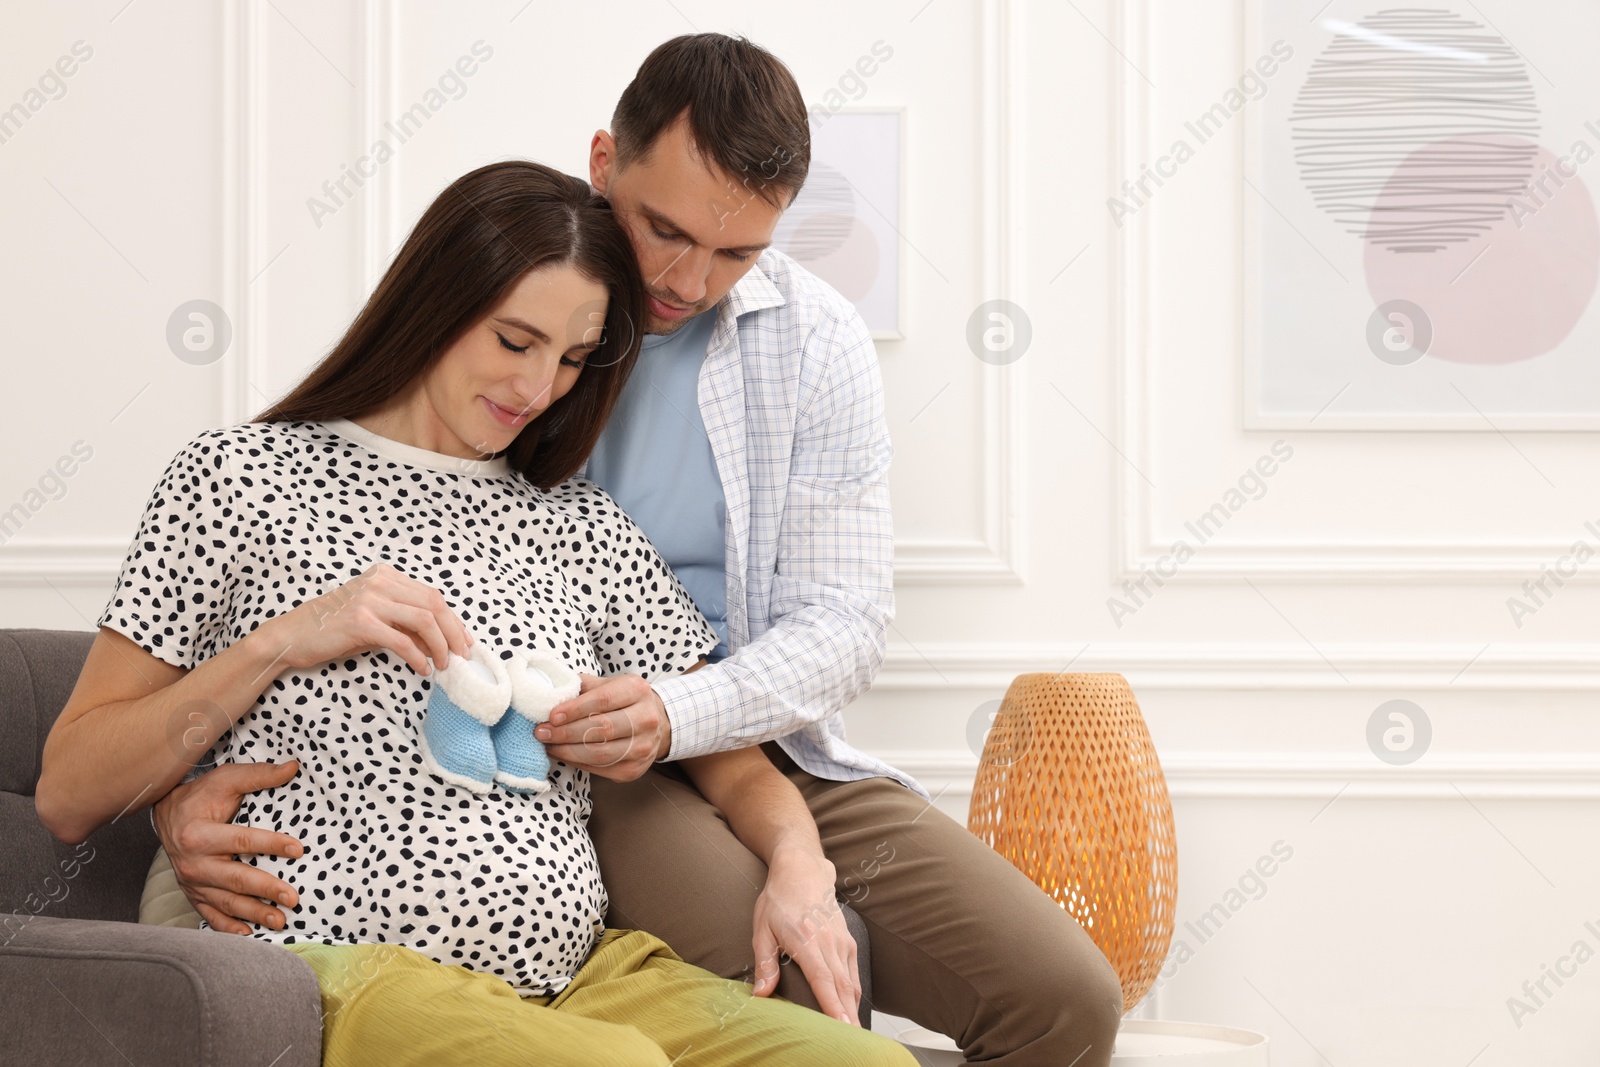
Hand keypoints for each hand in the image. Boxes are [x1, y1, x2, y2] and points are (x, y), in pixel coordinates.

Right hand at [153, 760, 304, 934]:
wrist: (166, 815)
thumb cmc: (201, 796)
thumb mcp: (226, 779)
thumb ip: (258, 775)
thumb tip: (293, 767)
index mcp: (200, 834)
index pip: (242, 840)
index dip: (272, 844)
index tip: (299, 849)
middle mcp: (193, 862)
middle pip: (235, 878)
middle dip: (266, 890)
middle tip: (293, 898)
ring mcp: (191, 882)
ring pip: (225, 902)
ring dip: (253, 913)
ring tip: (280, 920)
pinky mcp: (192, 893)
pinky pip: (210, 915)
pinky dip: (228, 927)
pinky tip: (248, 933)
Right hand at [261, 562, 472, 676]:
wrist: (292, 635)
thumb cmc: (334, 629)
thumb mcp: (375, 619)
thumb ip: (405, 623)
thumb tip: (441, 642)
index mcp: (385, 576)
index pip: (431, 595)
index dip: (453, 620)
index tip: (464, 641)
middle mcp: (380, 582)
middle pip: (434, 604)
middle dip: (454, 633)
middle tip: (462, 656)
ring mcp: (370, 600)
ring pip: (423, 619)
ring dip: (440, 645)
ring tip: (444, 664)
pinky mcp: (361, 622)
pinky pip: (402, 641)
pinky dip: (418, 657)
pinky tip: (422, 669)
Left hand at [536, 673, 670, 781]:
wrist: (657, 723)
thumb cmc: (623, 701)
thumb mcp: (608, 684)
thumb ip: (582, 687)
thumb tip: (550, 694)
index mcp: (637, 690)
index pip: (603, 700)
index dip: (575, 709)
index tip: (552, 716)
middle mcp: (646, 718)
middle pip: (601, 728)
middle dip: (566, 732)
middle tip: (541, 732)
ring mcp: (642, 746)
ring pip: (599, 753)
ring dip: (567, 750)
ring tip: (548, 744)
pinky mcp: (634, 769)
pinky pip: (600, 768)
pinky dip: (576, 762)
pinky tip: (562, 754)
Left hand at [750, 847, 860, 1025]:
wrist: (803, 870)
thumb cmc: (779, 899)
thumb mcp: (762, 928)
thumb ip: (764, 962)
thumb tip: (762, 993)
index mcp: (807, 940)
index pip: (824, 980)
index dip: (833, 1006)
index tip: (842, 1027)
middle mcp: (830, 942)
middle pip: (843, 987)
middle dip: (849, 1017)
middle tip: (852, 1042)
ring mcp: (842, 941)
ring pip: (852, 982)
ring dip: (854, 1009)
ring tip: (853, 1035)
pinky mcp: (848, 941)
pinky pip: (854, 973)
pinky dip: (855, 994)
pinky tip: (852, 1010)